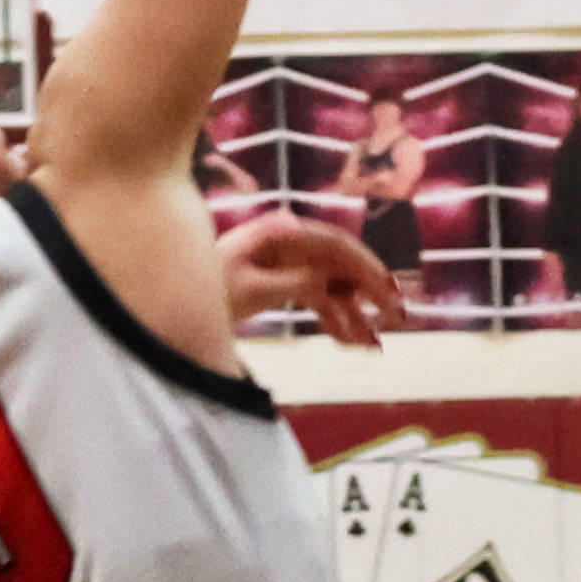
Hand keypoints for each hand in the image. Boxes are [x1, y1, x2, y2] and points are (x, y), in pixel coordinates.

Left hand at [222, 211, 405, 347]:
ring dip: (356, 314)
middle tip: (400, 318)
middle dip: (371, 291)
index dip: (367, 268)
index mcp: (283, 234)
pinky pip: (321, 299)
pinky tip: (352, 344)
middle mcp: (293, 244)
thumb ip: (292, 283)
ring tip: (374, 347)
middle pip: (343, 264)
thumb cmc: (209, 289)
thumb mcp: (250, 289)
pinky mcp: (288, 282)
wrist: (181, 301)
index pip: (337, 246)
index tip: (388, 293)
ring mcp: (293, 262)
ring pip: (336, 286)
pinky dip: (336, 319)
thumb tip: (329, 281)